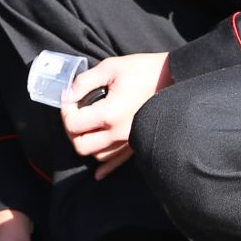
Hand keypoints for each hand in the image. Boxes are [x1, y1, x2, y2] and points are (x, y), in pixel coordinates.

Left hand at [61, 51, 171, 179]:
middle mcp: (118, 133)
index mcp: (109, 114)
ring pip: (97, 155)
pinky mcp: (136, 142)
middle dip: (72, 131)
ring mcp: (128, 141)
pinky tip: (98, 173)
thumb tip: (67, 95)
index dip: (66, 112)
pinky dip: (105, 167)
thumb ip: (83, 82)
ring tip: (88, 127)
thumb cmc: (143, 70)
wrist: (174, 77)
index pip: (73, 124)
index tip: (70, 100)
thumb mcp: (110, 67)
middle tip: (75, 115)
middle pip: (81, 145)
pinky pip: (117, 162)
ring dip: (88, 143)